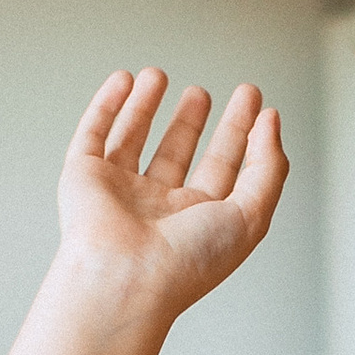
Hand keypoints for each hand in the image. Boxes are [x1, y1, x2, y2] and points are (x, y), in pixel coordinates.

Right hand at [57, 69, 286, 328]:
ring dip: (146, 106)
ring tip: (158, 75)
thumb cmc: (188, 260)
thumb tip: (270, 121)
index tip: (254, 102)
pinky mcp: (84, 178)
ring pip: (134, 140)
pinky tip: (124, 81)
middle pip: (177, 155)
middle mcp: (158, 208)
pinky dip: (107, 105)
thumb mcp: (252, 213)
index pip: (223, 168)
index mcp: (198, 220)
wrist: (125, 279)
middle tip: (203, 93)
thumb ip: (268, 167)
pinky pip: (95, 134)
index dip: (240, 134)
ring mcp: (119, 191)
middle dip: (191, 122)